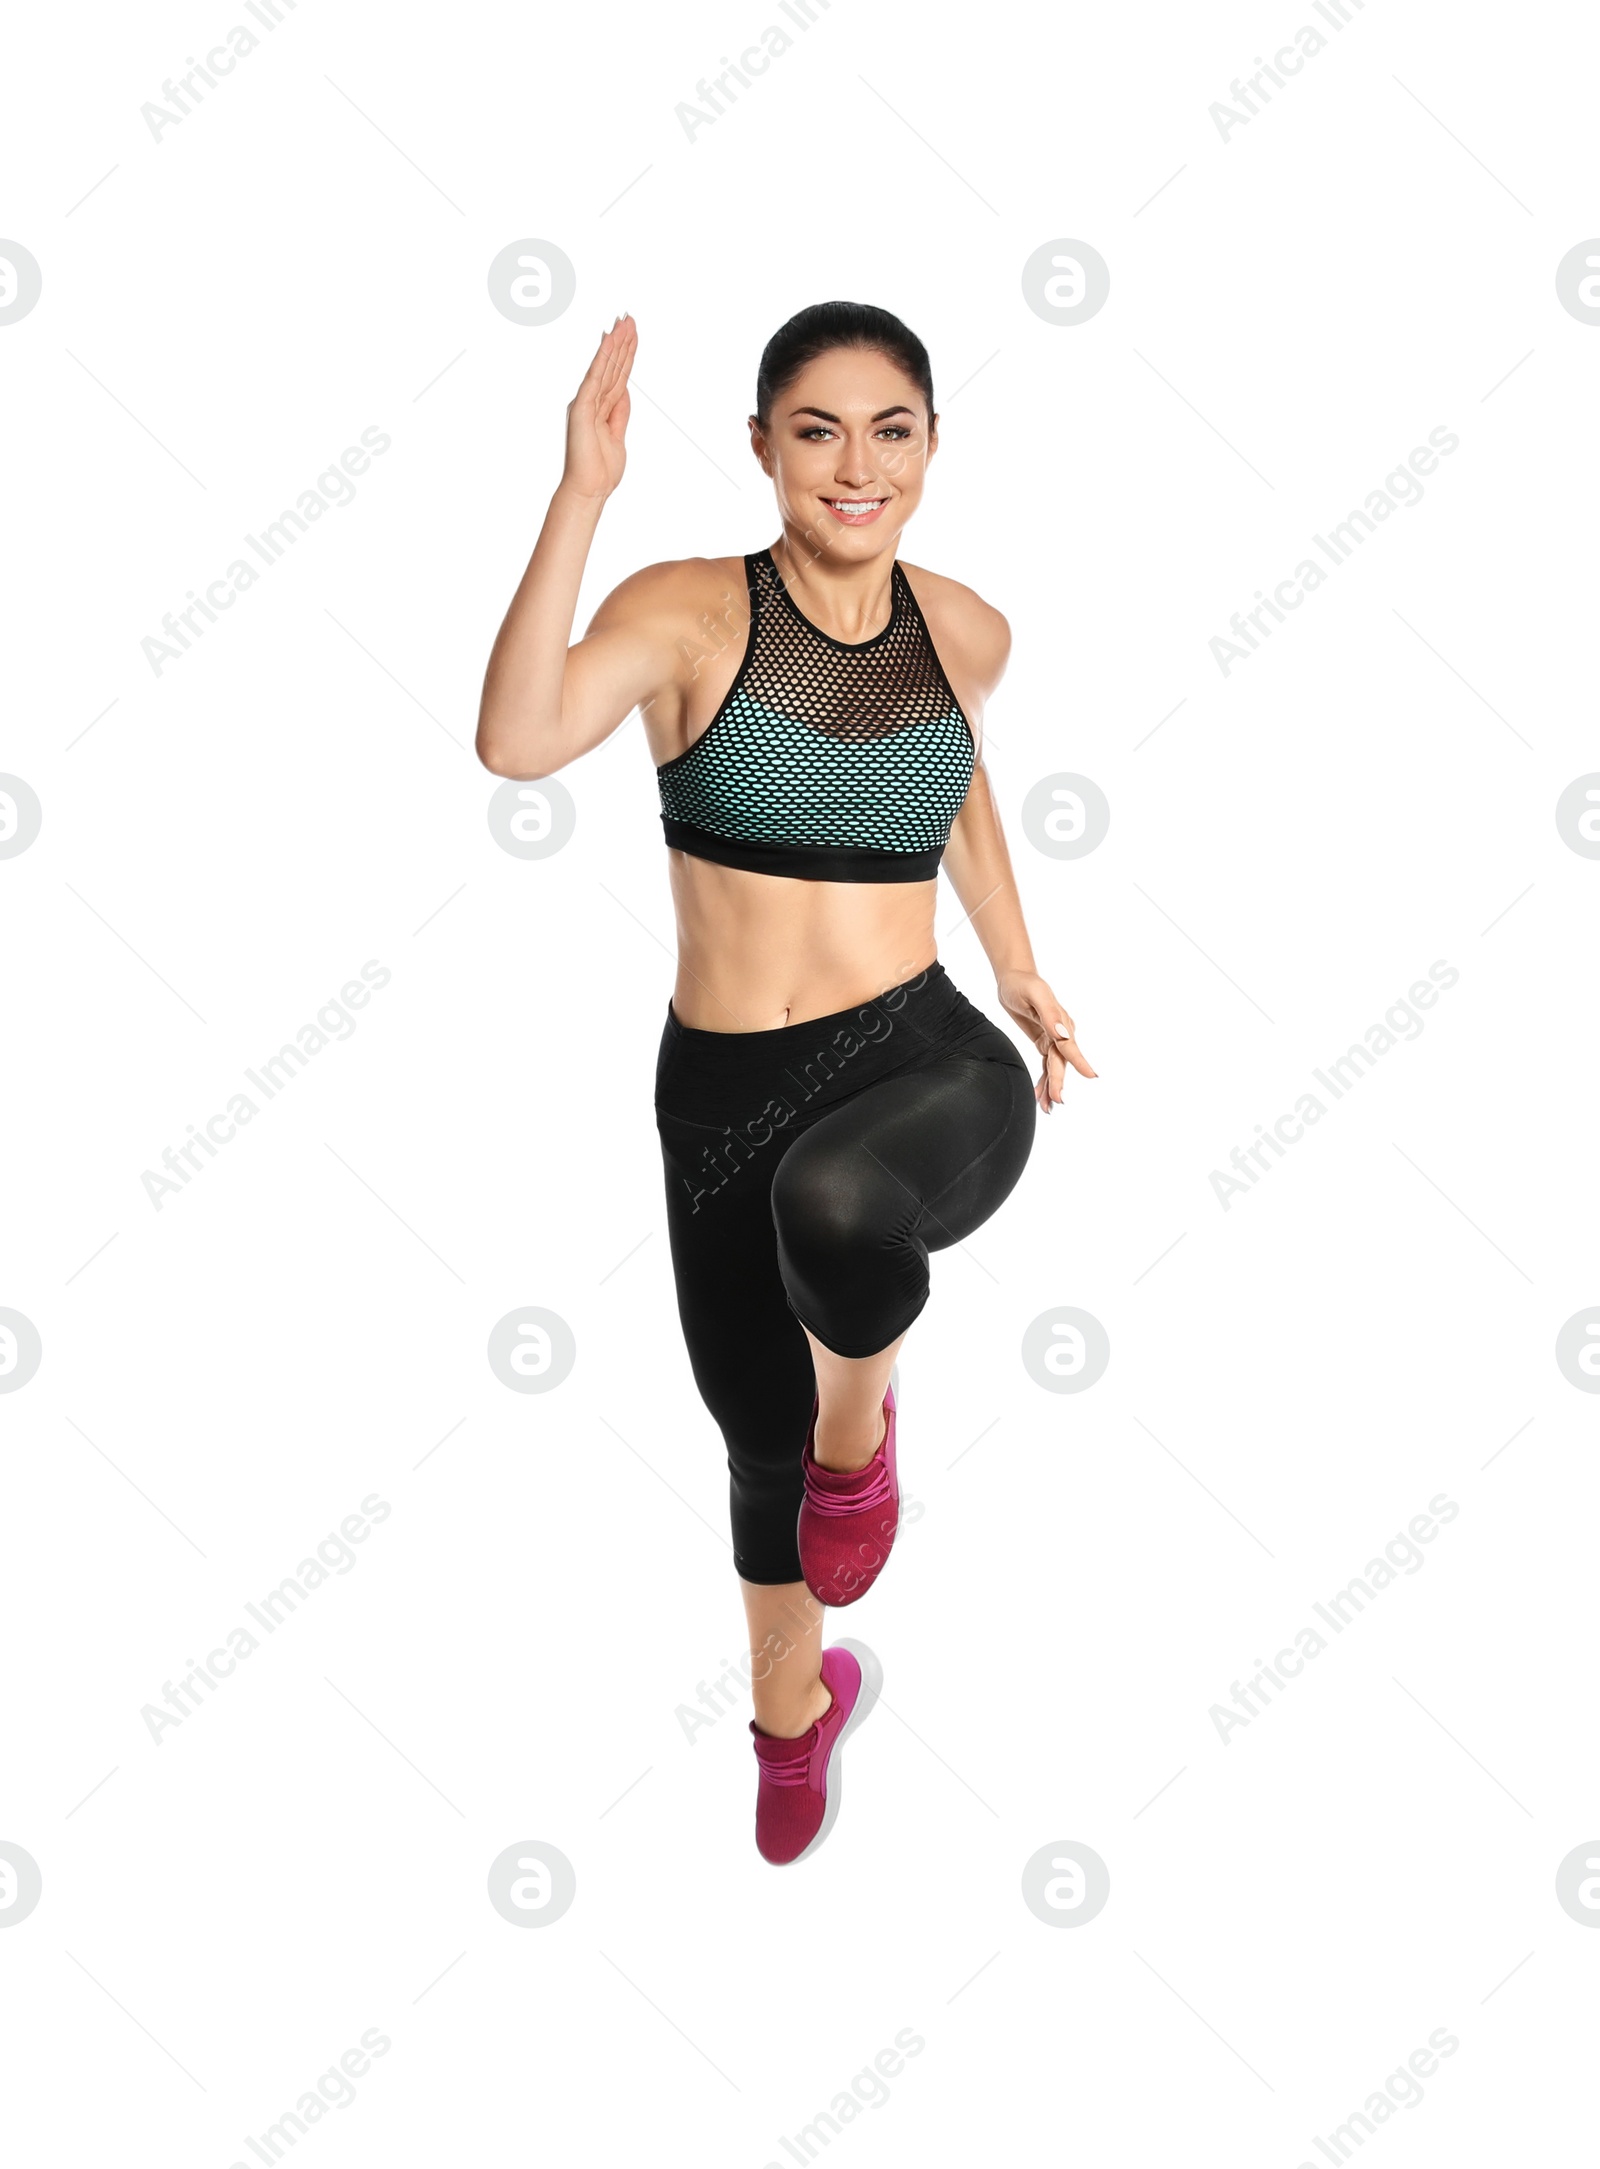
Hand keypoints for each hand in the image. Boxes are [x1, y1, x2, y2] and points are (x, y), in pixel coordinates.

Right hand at [562, 314, 635, 500]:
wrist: (590, 489)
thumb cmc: (600, 470)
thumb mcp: (618, 434)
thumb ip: (620, 411)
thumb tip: (624, 390)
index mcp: (600, 408)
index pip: (617, 376)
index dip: (625, 355)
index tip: (632, 334)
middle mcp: (591, 401)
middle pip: (612, 367)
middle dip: (622, 342)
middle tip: (630, 318)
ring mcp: (585, 403)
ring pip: (605, 367)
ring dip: (615, 344)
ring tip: (624, 323)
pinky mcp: (582, 407)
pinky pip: (595, 377)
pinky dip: (603, 358)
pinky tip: (610, 341)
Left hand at [997, 970, 1096, 1113]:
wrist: (1014, 978)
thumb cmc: (1023, 984)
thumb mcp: (1035, 995)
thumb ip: (1049, 1014)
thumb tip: (1062, 1034)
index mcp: (1060, 1022)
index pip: (1069, 1046)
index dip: (1080, 1062)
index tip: (1092, 1076)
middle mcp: (1061, 1032)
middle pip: (1060, 1062)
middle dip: (1058, 1082)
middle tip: (1057, 1102)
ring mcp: (1054, 1038)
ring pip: (1054, 1067)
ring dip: (1052, 1086)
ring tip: (1048, 1107)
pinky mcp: (1045, 1041)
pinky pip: (1046, 1064)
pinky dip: (1044, 1079)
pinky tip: (1041, 1094)